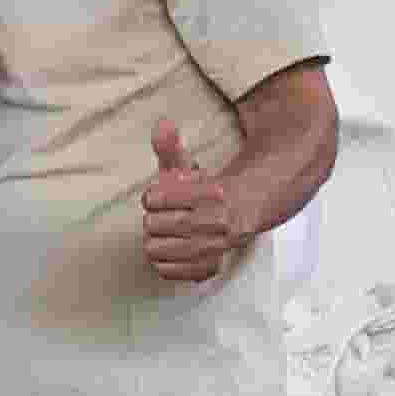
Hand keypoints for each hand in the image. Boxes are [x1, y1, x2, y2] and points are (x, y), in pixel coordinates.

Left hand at [138, 115, 252, 288]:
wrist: (243, 213)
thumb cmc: (205, 190)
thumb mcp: (188, 167)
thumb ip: (170, 148)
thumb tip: (162, 123)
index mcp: (210, 194)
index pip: (153, 199)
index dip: (153, 197)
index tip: (164, 197)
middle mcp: (217, 222)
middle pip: (151, 225)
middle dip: (154, 218)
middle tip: (167, 216)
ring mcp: (216, 247)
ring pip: (155, 250)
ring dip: (155, 240)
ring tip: (167, 233)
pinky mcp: (211, 266)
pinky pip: (168, 272)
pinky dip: (164, 262)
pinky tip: (172, 250)